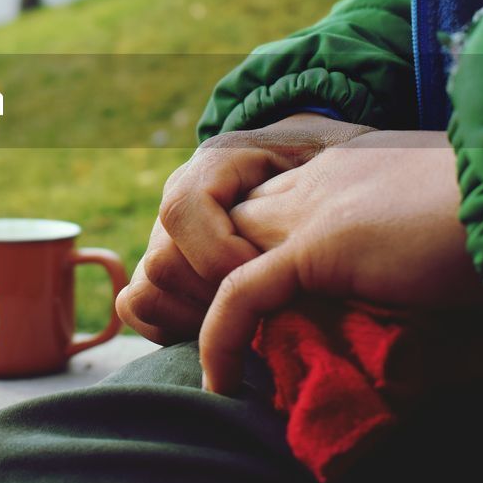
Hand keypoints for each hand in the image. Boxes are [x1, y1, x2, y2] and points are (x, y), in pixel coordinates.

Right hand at [116, 113, 373, 343]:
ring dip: (194, 319)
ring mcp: (167, 235)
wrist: (317, 164)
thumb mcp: (342, 153)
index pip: (183, 211)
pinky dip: (172, 328)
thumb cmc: (339, 166)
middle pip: (162, 262)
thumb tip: (333, 205)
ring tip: (247, 323)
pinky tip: (224, 329)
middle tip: (268, 311)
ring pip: (145, 290)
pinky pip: (139, 307)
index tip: (271, 277)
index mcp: (216, 163)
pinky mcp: (165, 270)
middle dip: (216, 299)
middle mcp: (180, 197)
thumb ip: (328, 175)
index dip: (222, 256)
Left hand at [199, 129, 482, 393]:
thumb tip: (387, 292)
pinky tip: (221, 379)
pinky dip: (220, 336)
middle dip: (198, 273)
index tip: (237, 307)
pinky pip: (240, 292)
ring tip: (212, 358)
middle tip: (207, 334)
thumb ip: (387, 243)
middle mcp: (312, 177)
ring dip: (198, 303)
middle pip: (217, 218)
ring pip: (214, 248)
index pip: (252, 199)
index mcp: (336, 166)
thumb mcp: (425, 222)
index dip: (234, 249)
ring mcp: (311, 206)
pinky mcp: (320, 243)